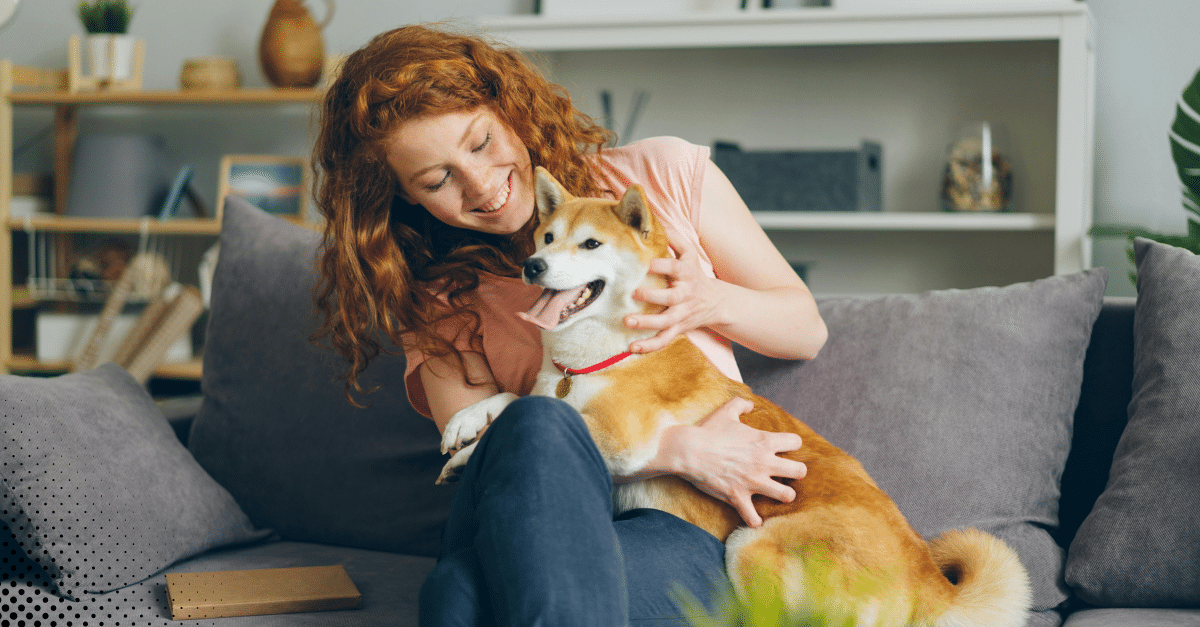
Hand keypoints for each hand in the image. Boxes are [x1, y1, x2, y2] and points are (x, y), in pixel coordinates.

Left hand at [625, 239, 726, 353]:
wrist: (717, 302)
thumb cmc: (694, 274)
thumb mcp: (689, 253)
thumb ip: (673, 238)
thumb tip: (655, 220)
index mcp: (685, 274)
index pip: (675, 268)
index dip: (662, 265)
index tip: (647, 263)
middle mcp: (684, 296)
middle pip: (670, 298)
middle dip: (653, 297)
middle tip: (635, 293)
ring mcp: (681, 315)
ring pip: (665, 323)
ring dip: (647, 324)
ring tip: (628, 322)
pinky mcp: (677, 329)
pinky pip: (664, 340)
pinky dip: (649, 346)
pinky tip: (632, 348)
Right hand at [666, 397, 805, 526]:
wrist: (688, 450)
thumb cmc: (708, 431)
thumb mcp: (726, 411)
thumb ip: (742, 404)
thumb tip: (750, 404)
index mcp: (764, 441)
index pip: (796, 442)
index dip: (791, 444)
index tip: (784, 448)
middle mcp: (764, 463)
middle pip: (799, 471)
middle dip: (796, 472)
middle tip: (786, 473)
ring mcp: (753, 482)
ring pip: (786, 495)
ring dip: (784, 495)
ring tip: (778, 494)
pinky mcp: (738, 497)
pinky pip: (753, 517)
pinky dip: (755, 520)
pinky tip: (754, 518)